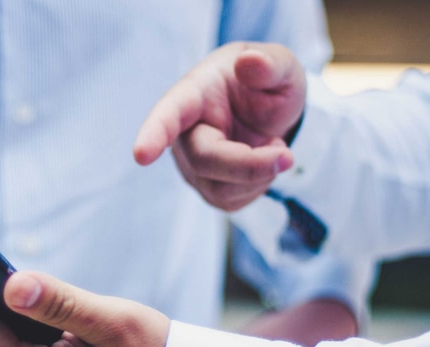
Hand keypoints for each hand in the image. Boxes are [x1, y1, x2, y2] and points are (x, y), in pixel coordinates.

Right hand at [133, 42, 306, 210]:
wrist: (270, 112)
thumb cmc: (267, 83)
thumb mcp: (281, 66)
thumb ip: (270, 64)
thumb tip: (250, 62)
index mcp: (193, 94)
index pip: (168, 114)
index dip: (154, 134)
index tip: (141, 155)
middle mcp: (183, 133)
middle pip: (204, 160)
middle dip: (249, 165)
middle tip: (287, 156)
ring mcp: (191, 165)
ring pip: (220, 188)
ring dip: (260, 174)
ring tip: (274, 146)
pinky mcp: (206, 188)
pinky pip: (231, 201)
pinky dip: (259, 185)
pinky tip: (262, 163)